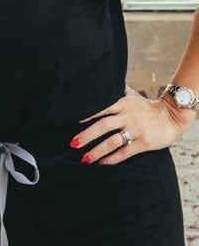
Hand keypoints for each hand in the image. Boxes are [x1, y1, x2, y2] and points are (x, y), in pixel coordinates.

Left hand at [70, 86, 189, 164]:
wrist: (172, 116)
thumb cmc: (147, 107)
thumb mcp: (132, 96)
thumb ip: (116, 91)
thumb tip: (101, 81)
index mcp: (123, 103)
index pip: (102, 108)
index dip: (88, 114)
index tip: (73, 120)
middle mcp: (128, 116)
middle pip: (103, 126)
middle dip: (87, 136)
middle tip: (73, 143)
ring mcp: (135, 130)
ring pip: (112, 141)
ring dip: (97, 151)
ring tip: (84, 159)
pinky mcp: (143, 143)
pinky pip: (125, 152)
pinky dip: (112, 159)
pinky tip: (102, 163)